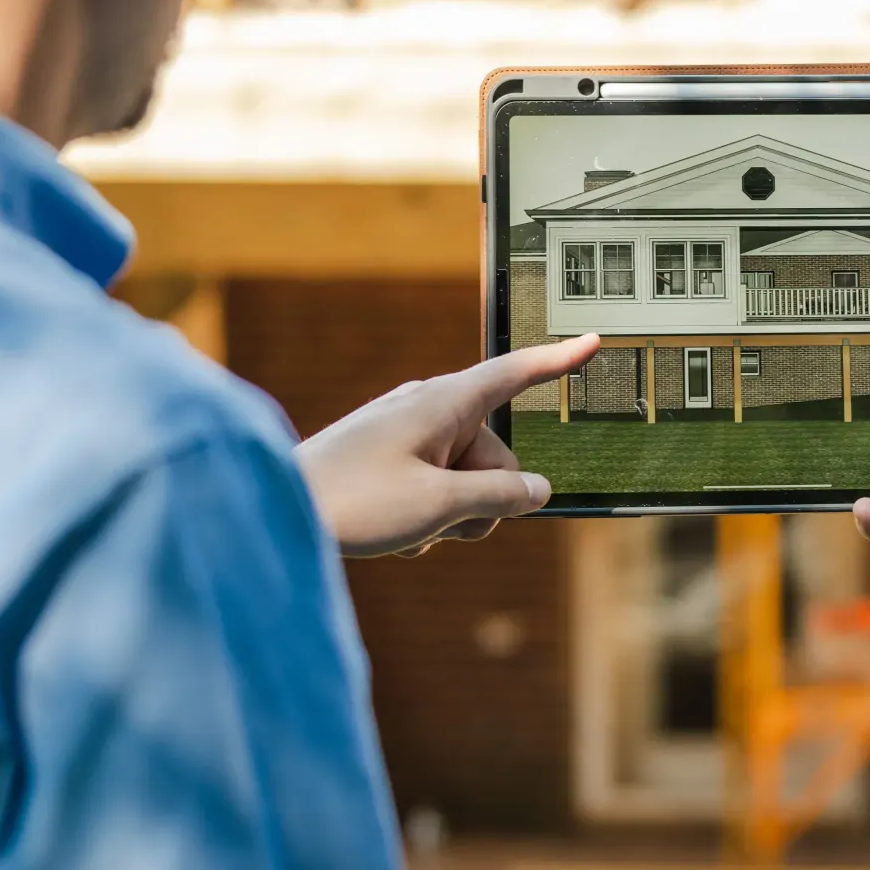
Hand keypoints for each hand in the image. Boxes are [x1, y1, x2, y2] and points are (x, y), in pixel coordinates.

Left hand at [297, 336, 600, 557]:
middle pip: (495, 456)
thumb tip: (538, 489)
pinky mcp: (389, 456)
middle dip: (484, 500)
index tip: (593, 339)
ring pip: (466, 479)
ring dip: (451, 514)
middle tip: (437, 525)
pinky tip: (389, 530)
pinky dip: (425, 514)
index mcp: (443, 403)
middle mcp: (427, 408)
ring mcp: (406, 432)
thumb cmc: (352, 503)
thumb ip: (499, 495)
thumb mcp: (439, 506)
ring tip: (405, 527)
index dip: (558, 361)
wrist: (276, 511)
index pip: (515, 374)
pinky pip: (434, 486)